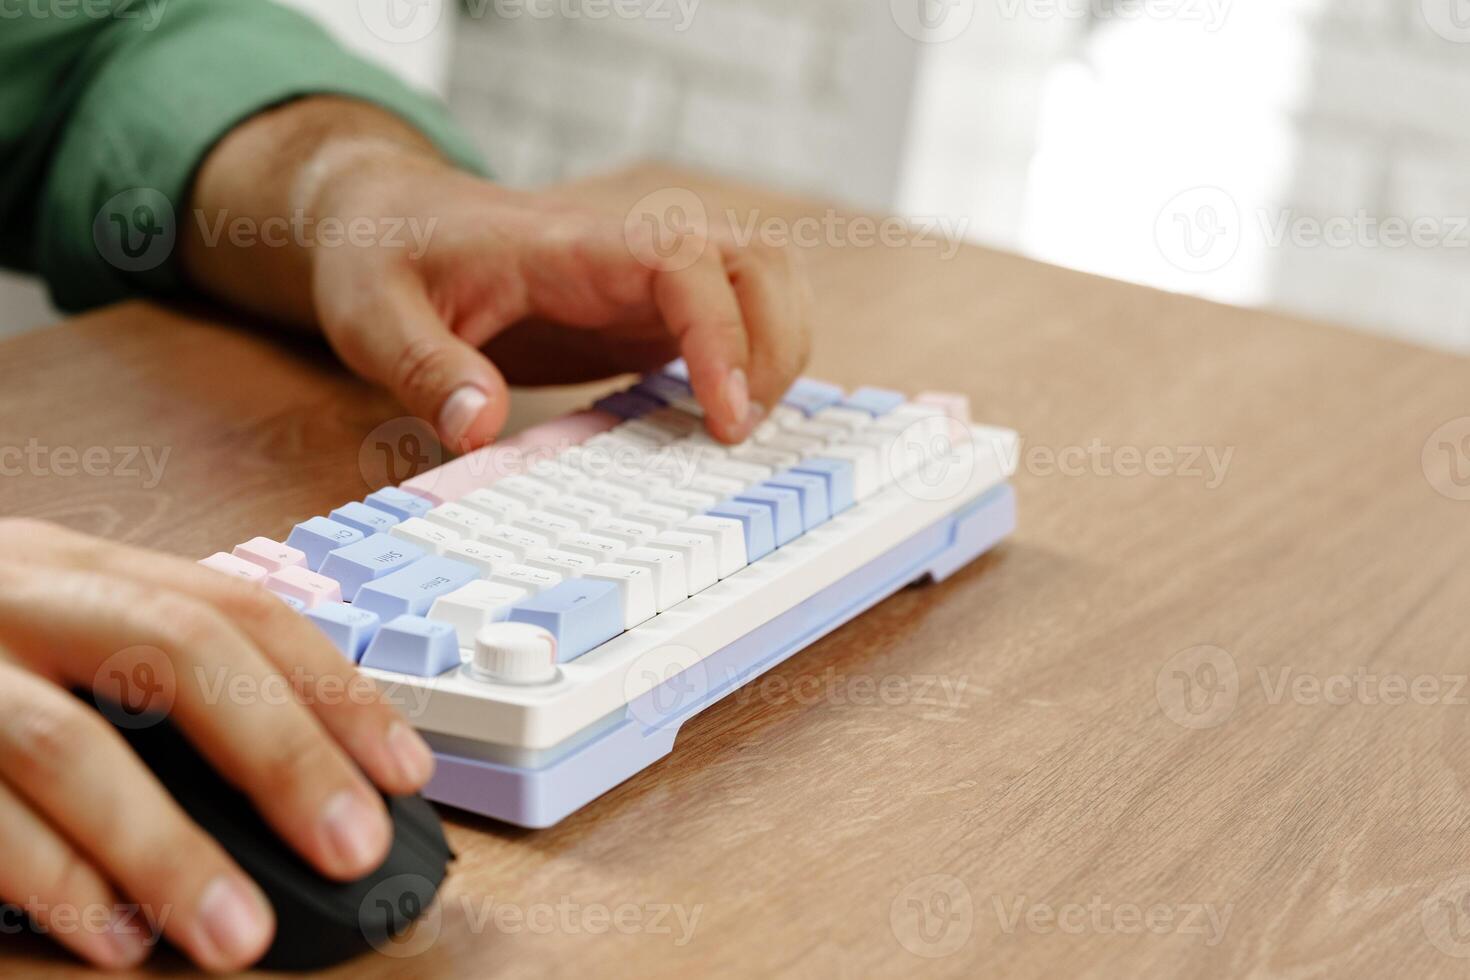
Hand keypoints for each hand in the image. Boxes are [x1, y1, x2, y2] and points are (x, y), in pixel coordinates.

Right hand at [0, 519, 435, 971]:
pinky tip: (114, 937)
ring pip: (66, 741)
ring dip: (166, 847)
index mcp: (79, 569)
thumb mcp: (47, 636)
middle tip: (355, 850)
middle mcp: (16, 593)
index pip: (237, 606)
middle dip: (283, 754)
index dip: (333, 686)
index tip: (406, 769)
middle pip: (177, 651)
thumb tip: (303, 779)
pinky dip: (50, 878)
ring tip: (239, 934)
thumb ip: (147, 686)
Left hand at [184, 98, 813, 452]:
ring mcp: (646, 277)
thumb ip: (425, 366)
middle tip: (737, 432)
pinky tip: (719, 418)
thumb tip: (478, 428)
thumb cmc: (385, 257)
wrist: (389, 220)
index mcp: (572, 244)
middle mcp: (628, 249)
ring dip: (778, 349)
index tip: (725, 415)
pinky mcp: (649, 308)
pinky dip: (754, 360)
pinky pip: (735, 317)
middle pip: (756, 261)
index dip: (722, 334)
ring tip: (738, 426)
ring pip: (762, 280)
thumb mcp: (374, 315)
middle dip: (775, 345)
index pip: (683, 263)